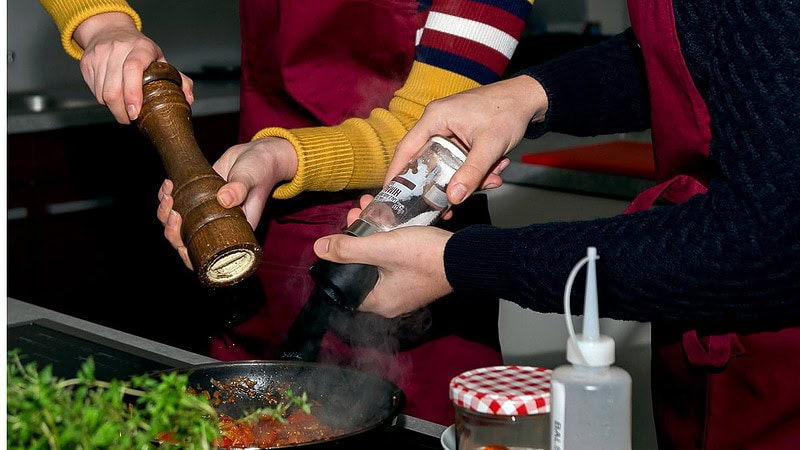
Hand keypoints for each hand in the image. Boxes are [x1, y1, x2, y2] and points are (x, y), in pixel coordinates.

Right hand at [73, 12, 193, 123]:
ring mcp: (100, 54)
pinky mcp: (86, 61)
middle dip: (121, 112)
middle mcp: (118, 48)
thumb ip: (179, 79)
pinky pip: (93, 90)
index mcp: (141, 48)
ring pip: (102, 93)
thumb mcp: (161, 59)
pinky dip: (103, 100)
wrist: (110, 30)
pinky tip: (112, 98)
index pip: (133, 69)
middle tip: (130, 120)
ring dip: (112, 108)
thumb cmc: (141, 50)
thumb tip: (188, 99)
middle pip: (114, 88)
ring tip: (122, 110)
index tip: (135, 113)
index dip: (133, 94)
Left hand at [156, 137, 298, 268]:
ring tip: (168, 193)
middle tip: (172, 211)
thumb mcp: (252, 180)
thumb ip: (240, 189)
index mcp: (233, 233)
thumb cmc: (261, 171)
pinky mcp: (197, 198)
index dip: (188, 254)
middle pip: (186, 242)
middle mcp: (217, 227)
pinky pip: (176, 205)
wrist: (255, 155)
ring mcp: (205, 213)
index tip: (182, 238)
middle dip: (172, 231)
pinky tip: (168, 184)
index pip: (207, 256)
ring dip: (165, 213)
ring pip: (177, 225)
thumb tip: (223, 199)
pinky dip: (166, 197)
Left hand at [315, 198, 454, 317]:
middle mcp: (391, 301)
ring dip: (372, 233)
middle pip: (362, 268)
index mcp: (379, 302)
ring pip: (378, 260)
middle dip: (356, 237)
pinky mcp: (418, 276)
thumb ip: (348, 249)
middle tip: (355, 214)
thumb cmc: (425, 256)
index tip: (340, 234)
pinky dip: (388, 239)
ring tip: (369, 207)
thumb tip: (320, 249)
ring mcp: (406, 289)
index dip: (339, 259)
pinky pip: (394, 259)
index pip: (346, 285)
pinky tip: (388, 218)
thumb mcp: (382, 248)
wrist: (467, 256)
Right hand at [388, 75, 547, 204]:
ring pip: (448, 165)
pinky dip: (476, 169)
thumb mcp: (489, 147)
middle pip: (429, 162)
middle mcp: (437, 123)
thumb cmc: (508, 111)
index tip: (390, 195)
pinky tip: (496, 168)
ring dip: (469, 177)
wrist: (529, 98)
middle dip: (447, 182)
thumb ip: (471, 173)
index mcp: (435, 118)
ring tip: (492, 177)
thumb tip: (453, 198)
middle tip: (456, 201)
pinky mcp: (460, 137)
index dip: (396, 173)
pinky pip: (460, 160)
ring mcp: (449, 130)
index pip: (406, 149)